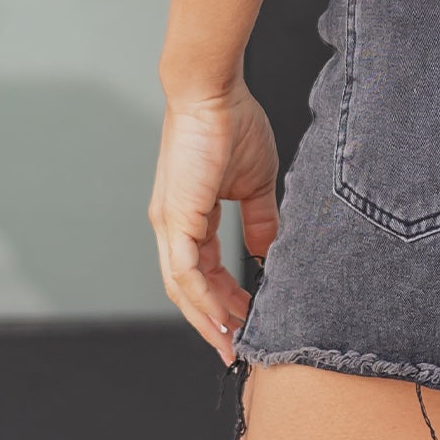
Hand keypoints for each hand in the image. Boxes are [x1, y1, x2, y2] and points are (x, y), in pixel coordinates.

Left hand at [149, 82, 279, 365]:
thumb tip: (269, 252)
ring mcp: (170, 224)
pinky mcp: (175, 218)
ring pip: (183, 288)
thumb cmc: (232, 122)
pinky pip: (185, 272)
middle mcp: (173, 225)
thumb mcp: (255, 182)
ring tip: (233, 343)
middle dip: (213, 322)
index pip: (203, 270)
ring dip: (208, 319)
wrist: (213, 91)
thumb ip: (260, 220)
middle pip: (188, 290)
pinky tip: (224, 317)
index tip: (247, 320)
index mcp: (190, 216)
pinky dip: (203, 299)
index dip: (223, 300)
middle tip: (237, 349)